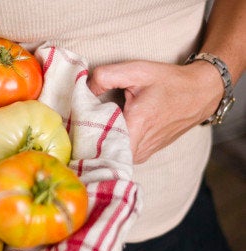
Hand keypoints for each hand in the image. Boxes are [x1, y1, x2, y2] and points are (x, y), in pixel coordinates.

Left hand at [87, 60, 222, 162]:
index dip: (82, 130)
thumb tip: (83, 89)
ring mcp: (140, 155)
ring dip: (97, 138)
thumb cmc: (168, 82)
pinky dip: (108, 141)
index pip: (96, 142)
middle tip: (81, 117)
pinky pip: (117, 153)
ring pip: (107, 153)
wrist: (200, 94)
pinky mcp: (141, 156)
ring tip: (96, 120)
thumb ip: (105, 76)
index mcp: (136, 128)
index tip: (76, 118)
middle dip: (86, 134)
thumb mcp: (137, 70)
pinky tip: (108, 127)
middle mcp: (138, 149)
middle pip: (98, 149)